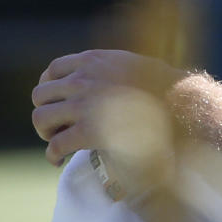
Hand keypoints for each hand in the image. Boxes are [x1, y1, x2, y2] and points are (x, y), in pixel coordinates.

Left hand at [31, 49, 181, 174]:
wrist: (180, 107)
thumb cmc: (164, 90)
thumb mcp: (135, 65)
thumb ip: (113, 68)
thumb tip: (107, 77)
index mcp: (93, 61)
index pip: (53, 70)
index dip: (50, 89)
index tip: (55, 103)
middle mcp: (83, 79)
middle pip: (41, 95)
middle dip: (46, 112)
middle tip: (56, 127)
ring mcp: (83, 105)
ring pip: (41, 119)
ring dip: (46, 133)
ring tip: (57, 143)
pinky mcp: (88, 131)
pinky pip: (56, 144)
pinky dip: (53, 154)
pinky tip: (58, 160)